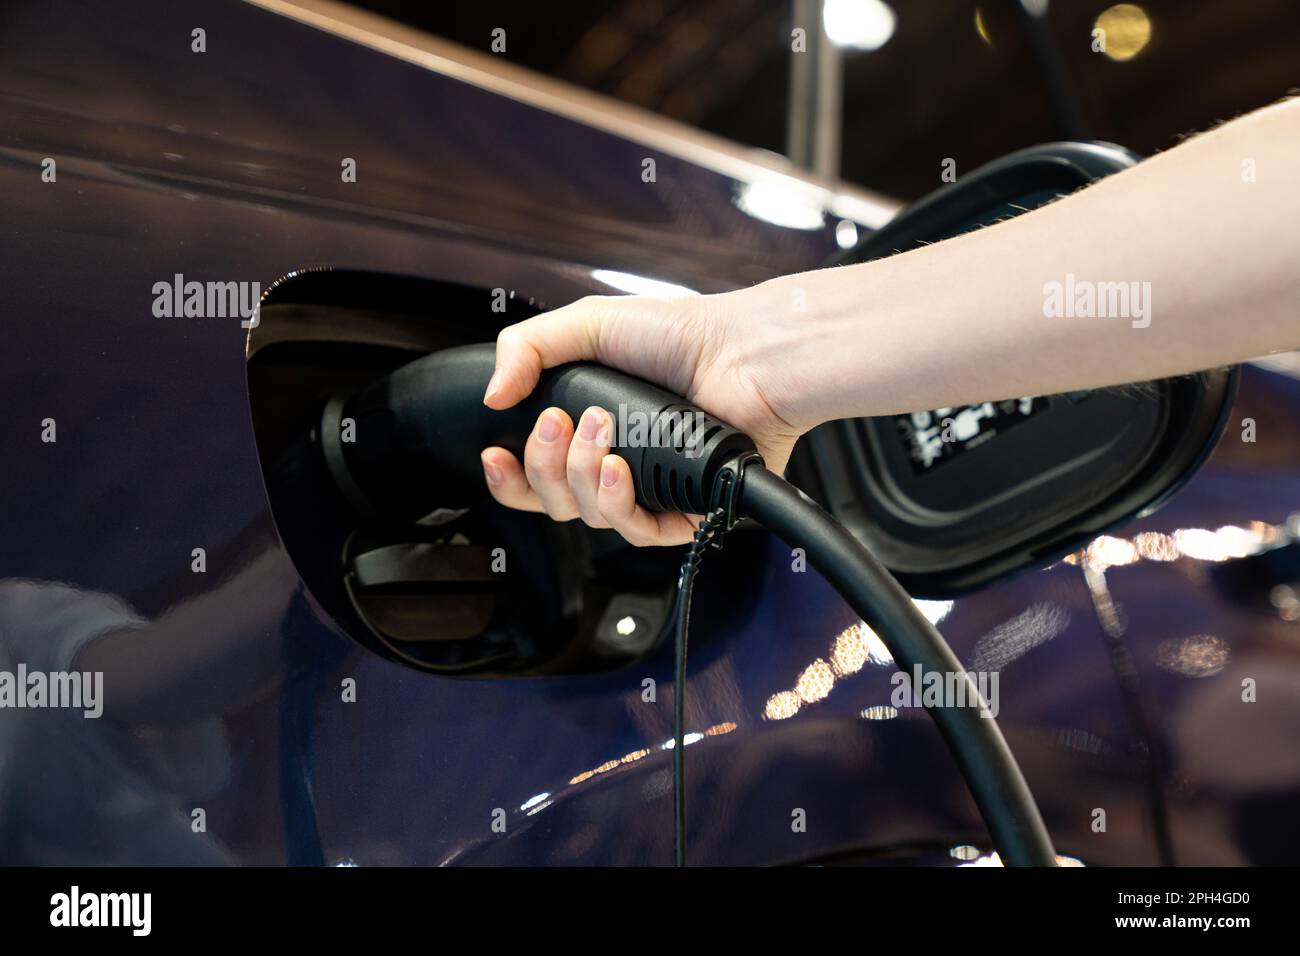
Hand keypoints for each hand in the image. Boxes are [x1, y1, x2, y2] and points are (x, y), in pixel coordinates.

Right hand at [479, 291, 806, 545]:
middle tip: (558, 422)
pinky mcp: (684, 512)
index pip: (534, 474)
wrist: (744, 354)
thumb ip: (527, 348)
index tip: (495, 454)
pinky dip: (618, 504)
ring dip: (581, 474)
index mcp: (590, 430)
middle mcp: (617, 464)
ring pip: (589, 517)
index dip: (509, 475)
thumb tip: (490, 396)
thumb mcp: (588, 324)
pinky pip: (636, 532)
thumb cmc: (682, 335)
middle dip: (543, 466)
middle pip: (552, 501)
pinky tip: (619, 470)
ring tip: (601, 430)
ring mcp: (650, 491)